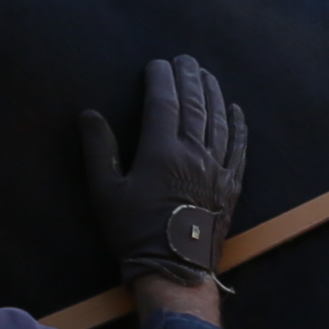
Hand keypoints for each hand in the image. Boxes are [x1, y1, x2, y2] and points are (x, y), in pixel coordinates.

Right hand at [81, 54, 247, 291]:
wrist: (175, 269)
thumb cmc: (134, 232)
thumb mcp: (106, 192)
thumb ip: (99, 150)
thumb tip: (89, 114)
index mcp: (161, 152)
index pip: (163, 102)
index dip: (160, 79)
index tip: (157, 63)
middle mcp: (194, 154)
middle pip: (194, 105)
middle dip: (189, 78)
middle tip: (186, 59)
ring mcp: (216, 169)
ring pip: (218, 122)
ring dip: (213, 94)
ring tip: (207, 76)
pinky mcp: (231, 186)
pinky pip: (239, 149)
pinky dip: (238, 127)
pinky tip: (236, 111)